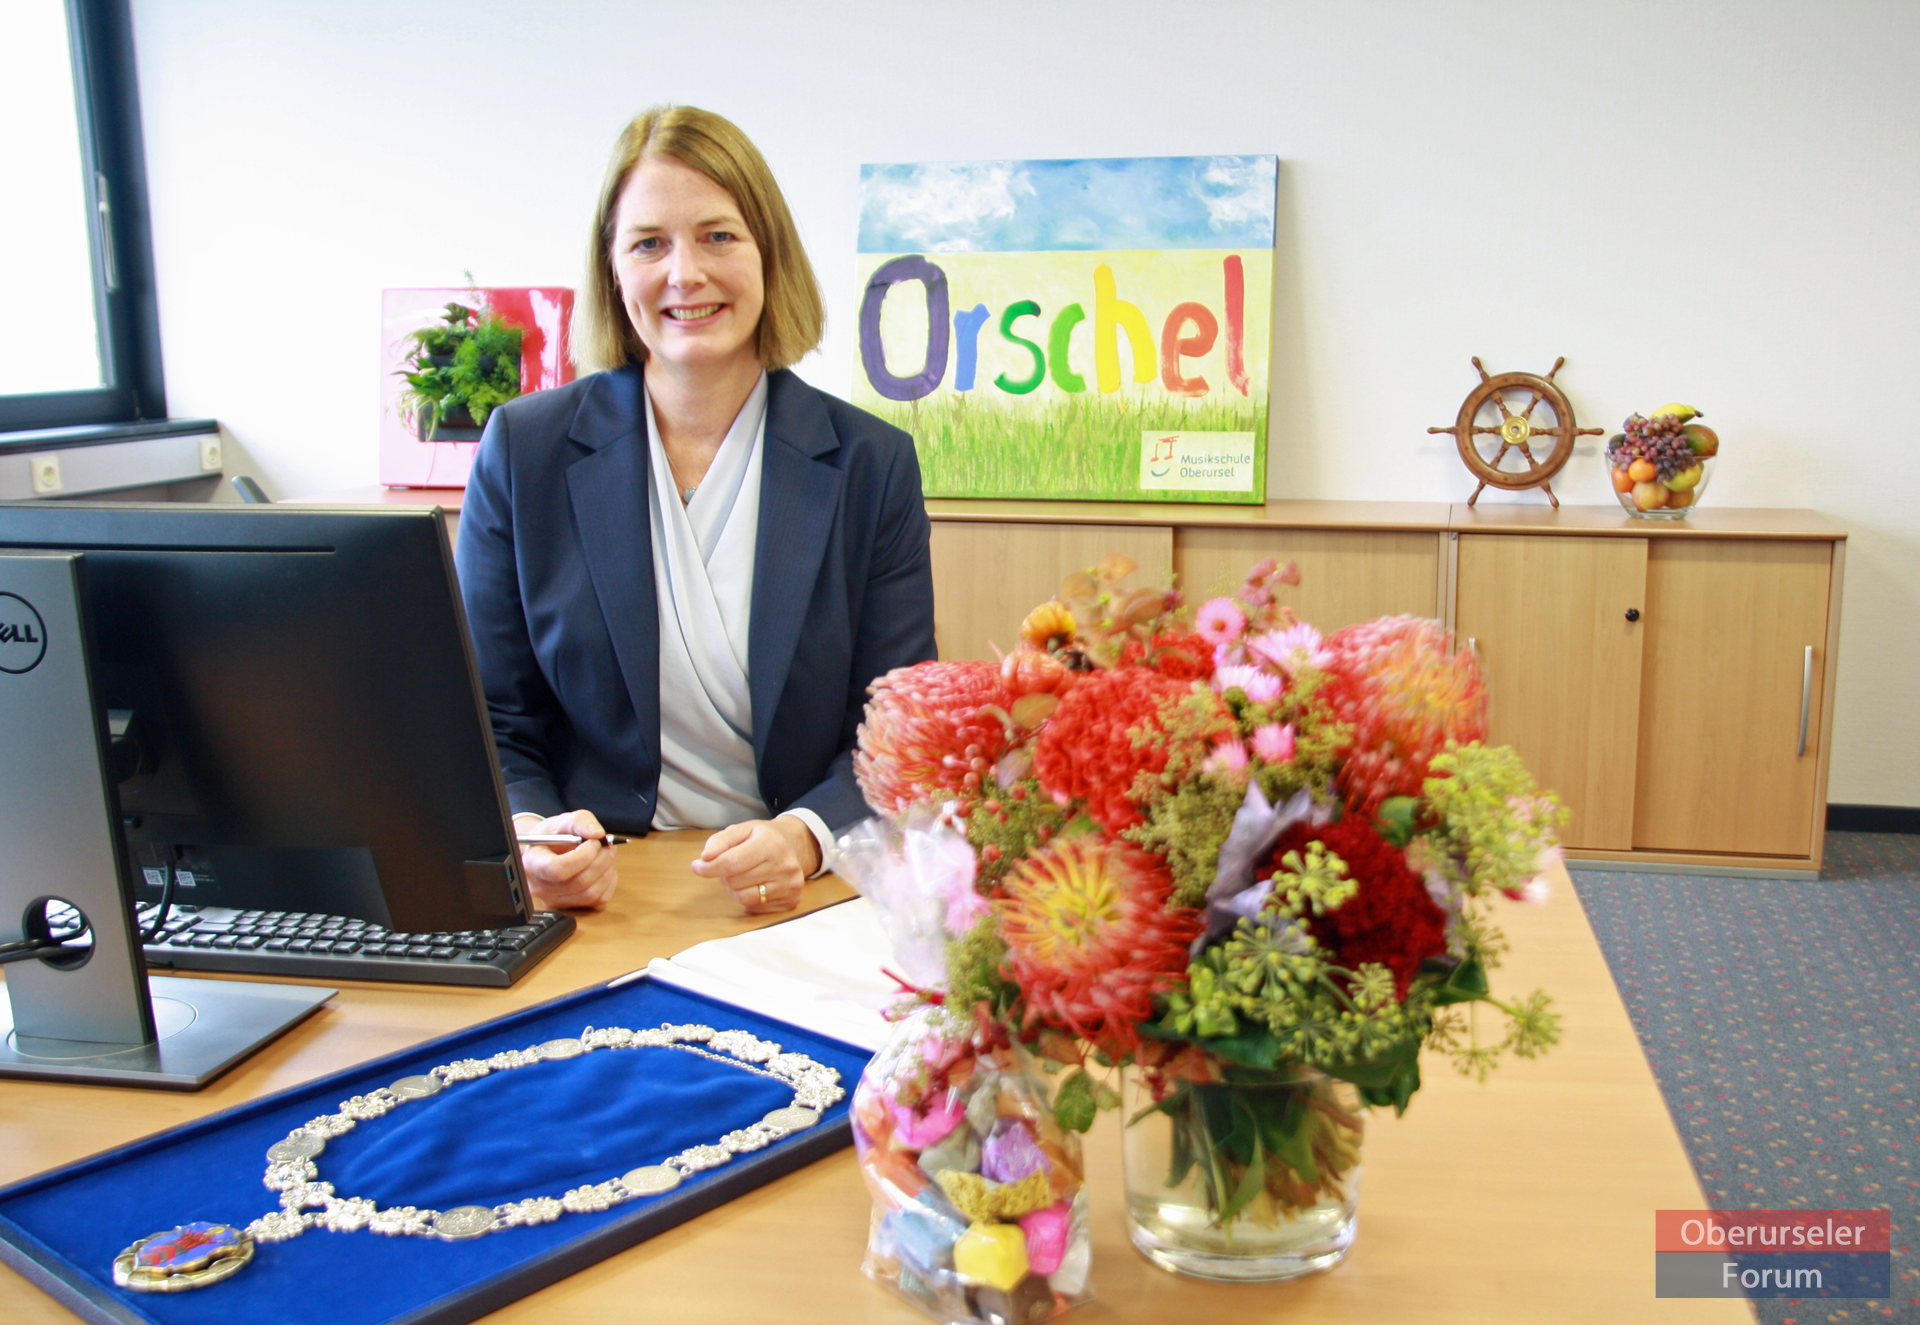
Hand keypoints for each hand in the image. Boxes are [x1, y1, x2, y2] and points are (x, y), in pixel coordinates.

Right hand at [517, 809, 618, 910]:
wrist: (547, 850)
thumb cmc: (553, 836)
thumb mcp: (562, 821)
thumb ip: (580, 821)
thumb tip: (597, 834)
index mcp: (533, 864)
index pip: (558, 870)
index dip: (582, 856)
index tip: (593, 842)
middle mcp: (542, 887)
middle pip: (579, 882)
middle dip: (601, 860)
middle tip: (607, 844)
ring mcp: (557, 900)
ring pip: (592, 893)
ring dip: (607, 870)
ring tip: (607, 853)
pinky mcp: (572, 906)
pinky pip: (599, 899)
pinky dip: (609, 881)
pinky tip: (604, 867)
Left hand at [689, 817, 818, 913]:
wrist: (796, 845)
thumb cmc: (763, 837)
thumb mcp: (742, 829)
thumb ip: (720, 841)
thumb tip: (705, 859)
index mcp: (771, 843)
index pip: (732, 862)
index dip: (709, 867)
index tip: (697, 866)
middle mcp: (785, 865)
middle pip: (735, 882)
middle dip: (726, 875)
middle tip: (734, 866)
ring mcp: (790, 885)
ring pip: (744, 898)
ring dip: (736, 889)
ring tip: (744, 876)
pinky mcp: (791, 901)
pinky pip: (755, 908)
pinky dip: (749, 898)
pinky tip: (758, 884)